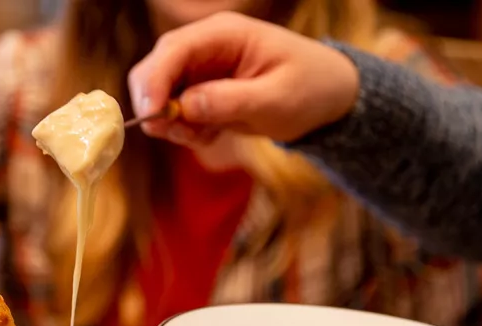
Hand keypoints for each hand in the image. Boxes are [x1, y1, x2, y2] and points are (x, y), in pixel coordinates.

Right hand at [127, 11, 359, 146]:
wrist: (328, 96)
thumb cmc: (311, 88)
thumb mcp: (277, 99)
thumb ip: (231, 101)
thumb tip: (185, 105)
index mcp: (224, 33)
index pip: (173, 50)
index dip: (155, 83)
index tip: (152, 119)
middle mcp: (204, 45)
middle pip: (154, 69)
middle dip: (156, 105)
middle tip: (177, 134)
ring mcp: (200, 67)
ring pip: (158, 93)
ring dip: (171, 122)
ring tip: (206, 135)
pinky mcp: (199, 89)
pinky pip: (173, 110)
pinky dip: (184, 128)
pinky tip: (213, 133)